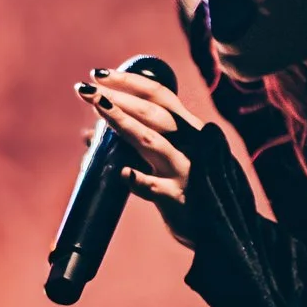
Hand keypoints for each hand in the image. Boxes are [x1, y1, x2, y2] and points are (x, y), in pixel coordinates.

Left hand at [77, 67, 201, 242]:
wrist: (221, 231)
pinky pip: (155, 188)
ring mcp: (185, 170)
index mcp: (188, 130)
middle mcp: (190, 144)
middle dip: (117, 98)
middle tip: (85, 90)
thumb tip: (89, 135)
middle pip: (151, 113)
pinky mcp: (178, 198)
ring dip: (123, 123)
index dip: (128, 82)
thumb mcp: (164, 160)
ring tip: (97, 108)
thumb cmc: (188, 189)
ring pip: (151, 141)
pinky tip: (122, 173)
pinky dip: (139, 180)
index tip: (98, 74)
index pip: (159, 95)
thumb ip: (132, 145)